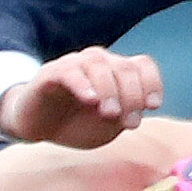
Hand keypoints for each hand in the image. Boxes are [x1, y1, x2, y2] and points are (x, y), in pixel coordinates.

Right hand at [0, 46, 166, 148]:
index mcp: (117, 73)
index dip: (152, 83)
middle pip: (125, 67)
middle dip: (133, 95)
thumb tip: (141, 108)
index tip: (153, 106)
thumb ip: (124, 117)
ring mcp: (75, 65)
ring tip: (110, 113)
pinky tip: (90, 99)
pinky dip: (83, 83)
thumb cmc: (76, 124)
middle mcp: (99, 63)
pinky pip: (69, 71)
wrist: (38, 127)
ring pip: (99, 65)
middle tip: (130, 123)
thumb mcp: (107, 128)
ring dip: (110, 90)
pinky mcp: (51, 73)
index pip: (142, 65)